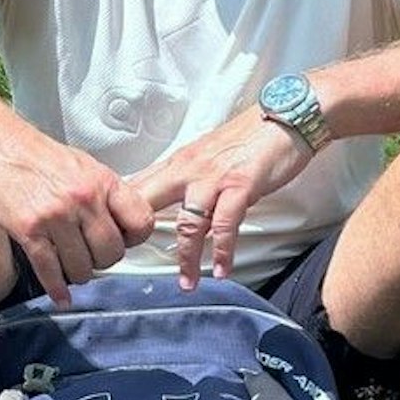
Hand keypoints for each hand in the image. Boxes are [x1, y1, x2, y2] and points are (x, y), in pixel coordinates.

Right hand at [0, 114, 155, 305]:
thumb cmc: (34, 153)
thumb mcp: (82, 165)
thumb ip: (104, 194)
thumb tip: (120, 223)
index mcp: (102, 181)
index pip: (140, 222)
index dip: (134, 239)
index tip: (124, 242)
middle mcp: (83, 199)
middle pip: (112, 253)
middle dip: (102, 261)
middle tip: (91, 256)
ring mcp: (56, 217)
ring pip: (82, 268)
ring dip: (77, 273)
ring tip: (70, 265)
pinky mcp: (29, 231)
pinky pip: (50, 271)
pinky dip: (55, 288)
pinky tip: (59, 294)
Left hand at [136, 111, 313, 291]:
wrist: (285, 116)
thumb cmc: (248, 137)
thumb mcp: (207, 156)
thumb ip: (187, 181)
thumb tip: (173, 207)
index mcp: (178, 162)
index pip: (138, 187)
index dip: (120, 212)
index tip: (114, 238)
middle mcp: (189, 169)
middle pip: (149, 203)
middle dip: (137, 235)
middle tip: (133, 264)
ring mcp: (214, 178)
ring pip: (188, 223)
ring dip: (187, 258)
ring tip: (186, 283)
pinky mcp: (240, 185)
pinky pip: (225, 224)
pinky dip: (223, 251)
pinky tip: (222, 269)